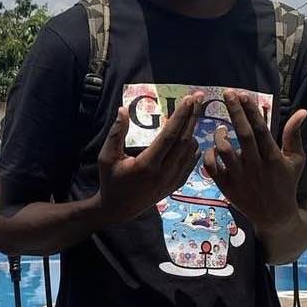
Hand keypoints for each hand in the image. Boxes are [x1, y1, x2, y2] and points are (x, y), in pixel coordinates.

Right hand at [94, 94, 203, 226]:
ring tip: (194, 114)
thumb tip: (123, 110)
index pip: (170, 136)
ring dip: (194, 130)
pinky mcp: (175, 185)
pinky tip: (192, 138)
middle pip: (184, 140)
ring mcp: (172, 181)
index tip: (189, 99)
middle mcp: (163, 173)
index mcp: (147, 165)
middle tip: (200, 97)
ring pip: (190, 151)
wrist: (118, 209)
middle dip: (193, 116)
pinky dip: (193, 148)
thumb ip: (116, 133)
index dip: (181, 116)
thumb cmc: (111, 181)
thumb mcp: (106, 157)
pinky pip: (190, 163)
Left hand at [202, 91, 306, 232]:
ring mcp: (239, 177)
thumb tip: (302, 110)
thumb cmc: (286, 183)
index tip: (244, 94)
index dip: (251, 110)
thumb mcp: (296, 159)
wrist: (274, 216)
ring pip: (224, 150)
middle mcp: (255, 166)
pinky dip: (209, 155)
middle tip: (227, 93)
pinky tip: (213, 149)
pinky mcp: (226, 187)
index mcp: (273, 157)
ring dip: (220, 135)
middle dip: (234, 111)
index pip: (261, 129)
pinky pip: (212, 168)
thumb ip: (293, 135)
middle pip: (243, 133)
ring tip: (221, 128)